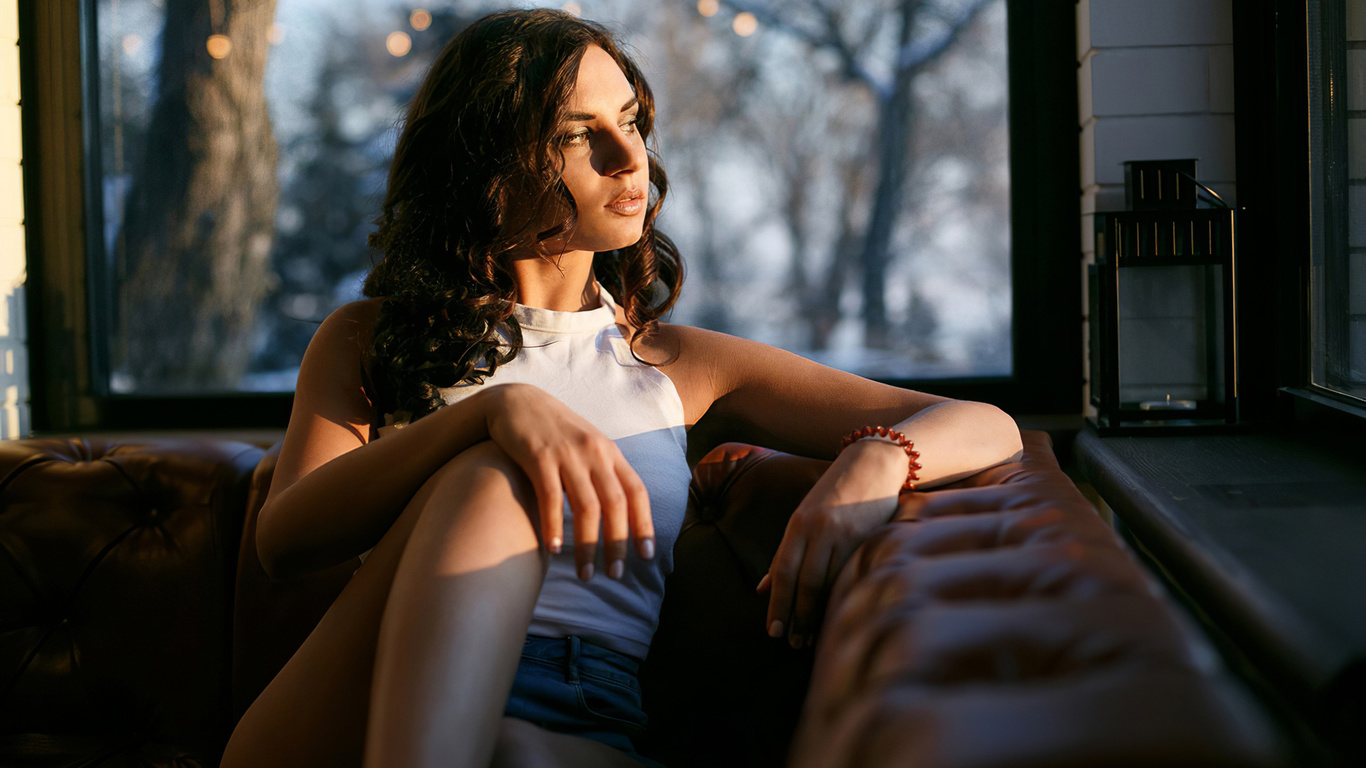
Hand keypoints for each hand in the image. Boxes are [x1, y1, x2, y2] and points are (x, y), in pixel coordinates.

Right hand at [484, 383, 653, 578]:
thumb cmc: (554, 431)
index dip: (645, 525)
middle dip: (618, 543)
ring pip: (587, 506)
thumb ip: (603, 472)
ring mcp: (567, 454)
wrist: (516, 401)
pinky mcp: (539, 456)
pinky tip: (554, 550)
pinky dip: (555, 526)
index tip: (647, 556)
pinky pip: (551, 497)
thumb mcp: (587, 445)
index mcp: (610, 452)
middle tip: (616, 575)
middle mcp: (594, 453)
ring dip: (588, 544)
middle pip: (616, 504)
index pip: (637, 492)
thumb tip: (620, 511)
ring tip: (586, 574)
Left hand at [758, 438, 906, 647]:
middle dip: (798, 616)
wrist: (872, 464)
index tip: (773, 631)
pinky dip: (841, 596)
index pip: (783, 571)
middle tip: (794, 643)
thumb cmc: (834, 495)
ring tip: (812, 637)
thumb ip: (785, 554)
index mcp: (798, 525)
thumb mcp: (803, 519)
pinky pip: (851, 573)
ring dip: (818, 613)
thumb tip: (761, 588)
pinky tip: (838, 614)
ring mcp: (843, 533)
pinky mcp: (867, 536)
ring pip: (828, 581)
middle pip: (804, 581)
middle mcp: (817, 529)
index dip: (777, 603)